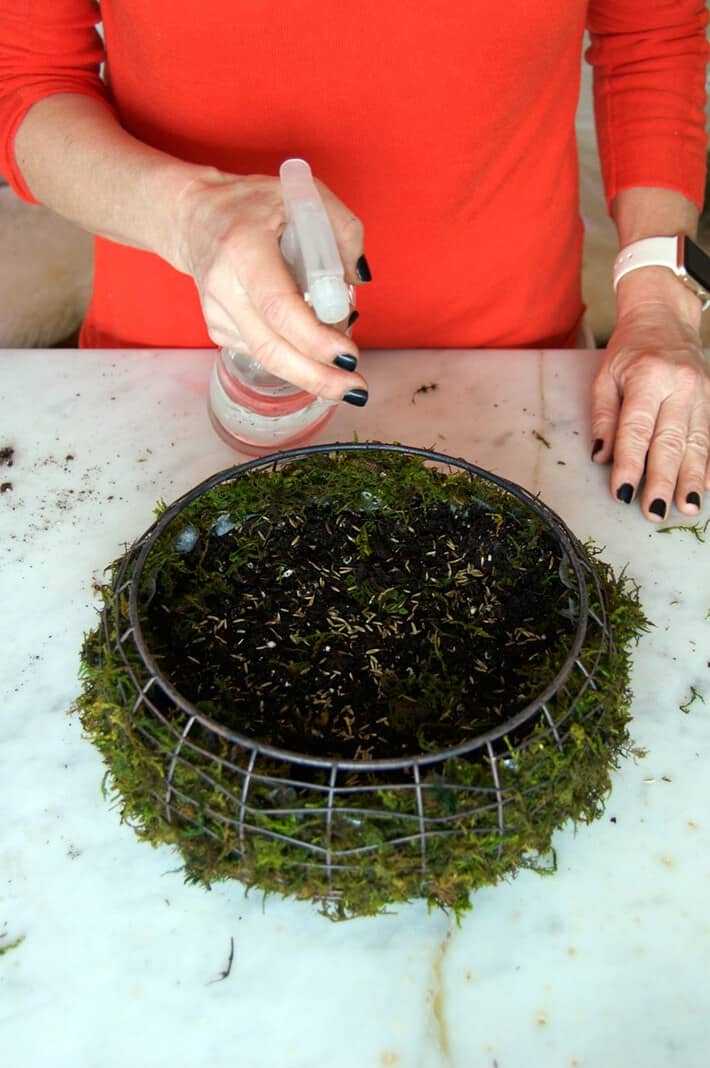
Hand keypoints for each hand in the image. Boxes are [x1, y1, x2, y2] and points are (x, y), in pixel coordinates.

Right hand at [172, 170, 369, 401]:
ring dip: (311, 372)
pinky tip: (309, 346)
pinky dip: (293, 356)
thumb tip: (359, 279)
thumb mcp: (304, 195)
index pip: (279, 307)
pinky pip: (263, 352)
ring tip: (343, 373)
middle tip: (356, 390)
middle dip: (318, 377)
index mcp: (244, 249)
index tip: (349, 356)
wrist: (194, 216)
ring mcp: (217, 313)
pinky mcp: (219, 329)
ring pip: (268, 358)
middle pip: (272, 348)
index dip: (314, 339)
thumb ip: (342, 230)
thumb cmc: (253, 205)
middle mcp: (224, 286)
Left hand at [591, 273, 709, 520]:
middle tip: (654, 511)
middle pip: (671, 441)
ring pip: (697, 443)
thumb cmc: (629, 349)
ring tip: (686, 508)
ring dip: (691, 479)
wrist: (665, 317)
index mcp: (648, 377)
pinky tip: (704, 487)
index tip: (623, 492)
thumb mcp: (606, 376)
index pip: (637, 428)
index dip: (630, 463)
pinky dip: (708, 464)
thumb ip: (604, 418)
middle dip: (663, 480)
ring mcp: (701, 393)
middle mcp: (680, 386)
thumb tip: (602, 458)